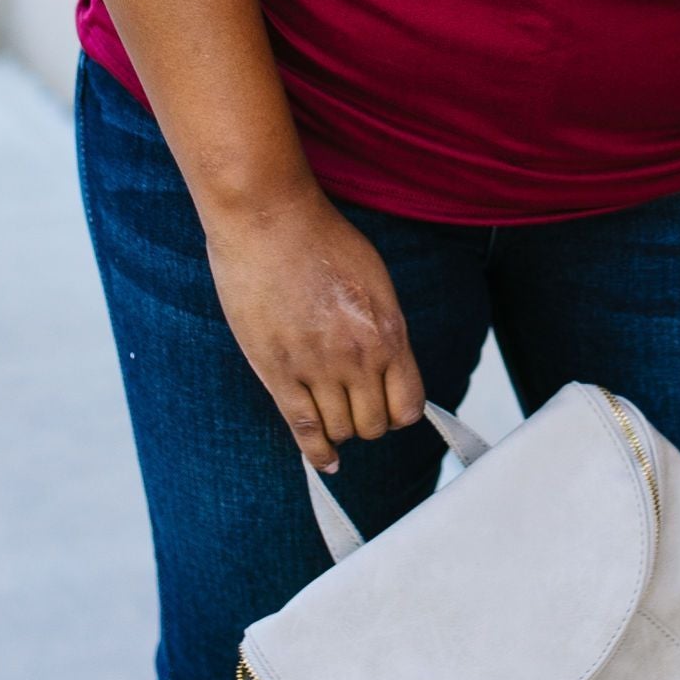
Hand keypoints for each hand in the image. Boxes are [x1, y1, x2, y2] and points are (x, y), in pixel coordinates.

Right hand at [204, 189, 425, 471]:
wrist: (269, 220)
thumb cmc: (322, 239)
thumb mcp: (375, 280)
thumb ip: (384, 327)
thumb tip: (390, 363)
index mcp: (389, 331)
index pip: (410, 404)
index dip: (400, 413)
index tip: (389, 407)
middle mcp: (359, 356)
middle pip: (375, 425)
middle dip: (368, 422)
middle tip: (355, 408)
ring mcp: (317, 367)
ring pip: (341, 431)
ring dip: (341, 431)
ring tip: (333, 420)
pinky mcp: (279, 372)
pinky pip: (304, 429)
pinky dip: (316, 452)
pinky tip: (324, 460)